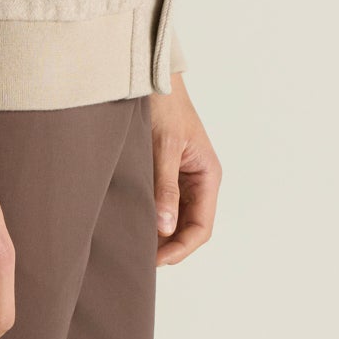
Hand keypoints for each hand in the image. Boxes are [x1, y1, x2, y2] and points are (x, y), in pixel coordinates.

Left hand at [151, 76, 219, 265]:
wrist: (150, 79)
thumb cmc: (165, 107)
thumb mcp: (165, 147)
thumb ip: (165, 187)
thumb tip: (164, 227)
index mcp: (207, 176)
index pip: (201, 227)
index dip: (181, 248)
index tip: (156, 259)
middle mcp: (197, 182)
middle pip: (188, 228)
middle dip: (168, 246)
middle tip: (140, 257)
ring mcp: (181, 179)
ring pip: (173, 219)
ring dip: (158, 234)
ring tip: (134, 245)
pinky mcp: (163, 174)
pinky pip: (160, 204)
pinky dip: (149, 217)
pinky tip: (131, 223)